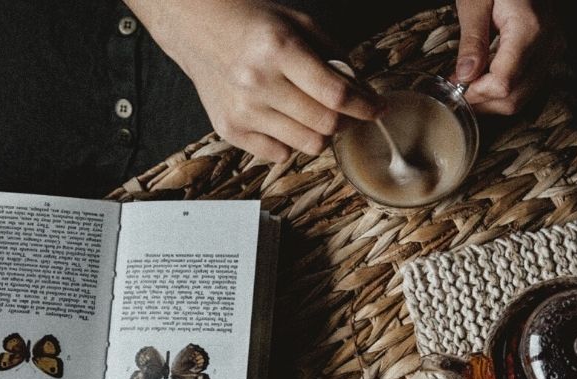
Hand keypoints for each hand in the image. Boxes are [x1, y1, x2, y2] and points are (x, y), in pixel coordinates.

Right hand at [125, 0, 382, 161]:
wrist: (199, 29)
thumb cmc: (255, 25)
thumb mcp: (301, 25)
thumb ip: (336, 59)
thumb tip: (364, 95)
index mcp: (279, 49)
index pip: (336, 94)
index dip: (366, 106)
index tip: (377, 108)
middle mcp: (258, 82)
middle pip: (326, 125)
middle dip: (348, 121)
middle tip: (350, 112)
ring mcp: (242, 110)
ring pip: (308, 145)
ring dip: (322, 134)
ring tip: (315, 114)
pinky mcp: (230, 130)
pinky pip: (280, 154)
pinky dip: (291, 141)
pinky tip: (284, 119)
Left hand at [454, 0, 556, 113]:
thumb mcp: (475, 1)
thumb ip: (472, 39)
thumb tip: (465, 77)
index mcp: (529, 29)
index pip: (503, 83)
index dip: (476, 92)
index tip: (454, 84)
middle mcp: (548, 44)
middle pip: (514, 98)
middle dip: (481, 101)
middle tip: (456, 88)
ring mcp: (552, 51)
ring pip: (521, 99)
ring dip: (491, 100)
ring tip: (467, 84)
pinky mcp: (549, 54)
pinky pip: (527, 87)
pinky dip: (503, 92)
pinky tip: (483, 79)